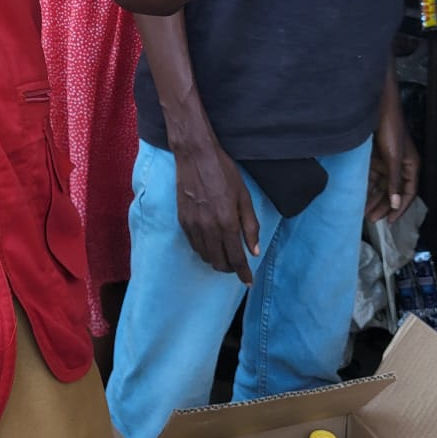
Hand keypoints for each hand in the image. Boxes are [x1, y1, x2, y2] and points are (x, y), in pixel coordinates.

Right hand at [173, 132, 259, 283]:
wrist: (196, 156)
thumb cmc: (224, 173)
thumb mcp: (244, 197)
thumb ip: (250, 225)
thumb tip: (254, 251)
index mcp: (227, 222)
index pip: (236, 258)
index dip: (243, 273)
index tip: (249, 282)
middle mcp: (208, 228)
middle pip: (219, 262)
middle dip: (230, 268)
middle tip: (238, 266)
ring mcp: (193, 225)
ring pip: (205, 256)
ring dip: (216, 260)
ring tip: (225, 254)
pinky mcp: (182, 221)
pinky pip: (194, 245)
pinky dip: (204, 250)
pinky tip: (211, 243)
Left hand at [367, 83, 419, 223]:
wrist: (378, 107)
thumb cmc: (391, 128)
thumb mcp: (393, 157)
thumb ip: (394, 181)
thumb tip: (395, 203)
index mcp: (411, 166)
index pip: (408, 193)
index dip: (399, 208)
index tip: (389, 220)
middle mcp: (400, 166)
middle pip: (392, 191)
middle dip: (383, 205)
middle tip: (372, 219)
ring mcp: (386, 161)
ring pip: (380, 185)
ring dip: (372, 197)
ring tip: (363, 210)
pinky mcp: (374, 157)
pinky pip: (371, 176)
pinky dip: (366, 185)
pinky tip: (358, 195)